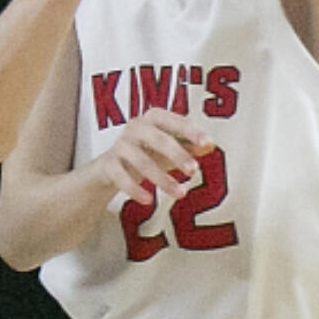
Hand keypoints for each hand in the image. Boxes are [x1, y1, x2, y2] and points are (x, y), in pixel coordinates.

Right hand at [100, 106, 214, 205]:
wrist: (110, 166)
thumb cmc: (147, 151)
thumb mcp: (170, 148)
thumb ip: (189, 145)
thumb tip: (210, 146)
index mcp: (153, 118)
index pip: (174, 121)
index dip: (190, 132)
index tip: (207, 143)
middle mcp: (135, 127)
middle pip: (158, 139)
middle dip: (177, 154)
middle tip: (194, 170)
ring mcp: (120, 145)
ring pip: (142, 162)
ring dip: (162, 179)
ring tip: (180, 193)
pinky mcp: (108, 164)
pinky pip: (121, 177)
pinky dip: (135, 190)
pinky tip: (148, 200)